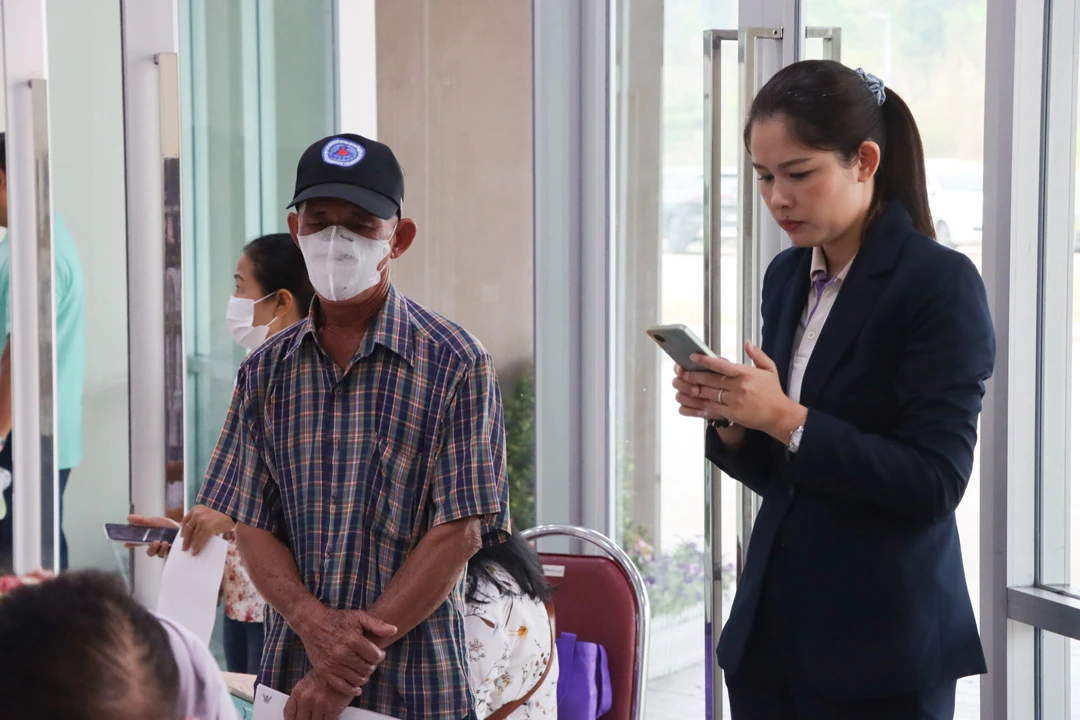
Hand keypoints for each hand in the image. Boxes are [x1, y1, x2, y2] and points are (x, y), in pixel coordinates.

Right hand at [126, 514, 178, 558]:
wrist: (184, 527)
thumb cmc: (168, 525)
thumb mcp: (155, 521)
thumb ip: (142, 520)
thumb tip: (129, 517)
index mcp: (149, 539)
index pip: (138, 543)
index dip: (132, 544)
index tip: (127, 544)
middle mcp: (156, 546)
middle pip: (150, 552)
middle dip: (151, 549)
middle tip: (155, 542)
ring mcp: (164, 549)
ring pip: (159, 554)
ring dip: (160, 549)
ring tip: (164, 542)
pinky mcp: (171, 551)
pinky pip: (168, 554)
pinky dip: (167, 549)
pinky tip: (169, 543)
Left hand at [177, 505, 234, 555]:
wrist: (234, 511)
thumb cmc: (225, 512)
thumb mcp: (211, 511)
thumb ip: (203, 517)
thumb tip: (198, 531)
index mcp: (197, 508)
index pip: (186, 520)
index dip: (183, 529)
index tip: (182, 536)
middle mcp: (197, 514)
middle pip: (187, 529)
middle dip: (185, 539)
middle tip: (184, 547)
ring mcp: (201, 521)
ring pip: (192, 535)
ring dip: (190, 545)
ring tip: (189, 551)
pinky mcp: (206, 528)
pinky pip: (198, 540)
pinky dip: (196, 547)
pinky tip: (195, 551)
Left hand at [283, 671, 352, 719]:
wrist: (344, 666)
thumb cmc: (327, 674)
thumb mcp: (309, 682)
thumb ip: (302, 697)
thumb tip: (299, 712)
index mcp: (298, 692)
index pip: (289, 714)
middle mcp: (306, 698)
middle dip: (307, 719)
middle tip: (312, 716)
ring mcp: (319, 704)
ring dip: (319, 719)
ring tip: (323, 712)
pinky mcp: (332, 708)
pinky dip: (330, 719)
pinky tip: (331, 715)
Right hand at [296, 605, 396, 696]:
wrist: (312, 623)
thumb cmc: (337, 619)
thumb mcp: (358, 617)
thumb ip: (377, 624)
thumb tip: (394, 630)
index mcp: (352, 640)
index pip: (375, 656)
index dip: (380, 656)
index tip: (378, 654)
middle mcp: (342, 653)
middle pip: (367, 669)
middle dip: (372, 666)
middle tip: (371, 662)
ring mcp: (332, 664)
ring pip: (357, 679)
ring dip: (364, 677)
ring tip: (364, 669)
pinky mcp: (324, 671)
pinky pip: (341, 687)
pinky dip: (352, 689)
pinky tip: (357, 688)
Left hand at [673, 340, 806, 441]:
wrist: (779, 415)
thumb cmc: (773, 392)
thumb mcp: (769, 369)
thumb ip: (757, 355)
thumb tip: (747, 342)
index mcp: (746, 374)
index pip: (722, 365)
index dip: (705, 361)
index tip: (693, 357)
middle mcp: (739, 387)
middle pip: (711, 380)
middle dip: (694, 375)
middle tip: (681, 371)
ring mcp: (735, 402)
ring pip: (709, 394)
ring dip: (693, 389)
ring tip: (682, 384)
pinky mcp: (732, 414)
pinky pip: (711, 408)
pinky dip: (699, 404)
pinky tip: (689, 402)